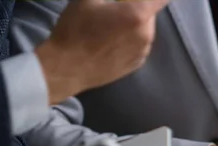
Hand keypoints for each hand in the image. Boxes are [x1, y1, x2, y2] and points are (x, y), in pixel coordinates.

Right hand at [35, 0, 167, 104]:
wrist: (67, 67)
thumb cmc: (75, 29)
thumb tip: (116, 2)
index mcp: (137, 15)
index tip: (134, 0)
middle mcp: (147, 34)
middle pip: (151, 13)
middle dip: (138, 6)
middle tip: (115, 8)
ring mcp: (143, 52)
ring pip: (146, 30)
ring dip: (135, 24)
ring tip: (112, 26)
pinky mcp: (137, 64)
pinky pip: (140, 45)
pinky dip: (132, 39)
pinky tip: (112, 41)